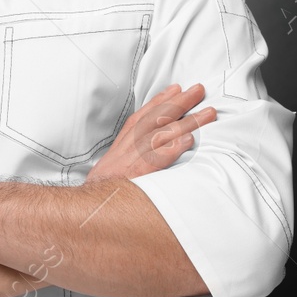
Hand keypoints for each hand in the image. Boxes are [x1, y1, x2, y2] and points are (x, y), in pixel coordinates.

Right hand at [85, 82, 215, 182]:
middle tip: (199, 90)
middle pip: (155, 119)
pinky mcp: (137, 175)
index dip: (159, 101)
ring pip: (162, 135)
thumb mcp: (115, 166)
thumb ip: (133, 154)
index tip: (176, 88)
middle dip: (179, 102)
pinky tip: (188, 141)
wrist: (89, 208)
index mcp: (123, 145)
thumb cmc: (109, 187)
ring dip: (186, 122)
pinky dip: (172, 148)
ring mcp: (132, 161)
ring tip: (207, 114)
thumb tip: (158, 145)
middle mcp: (127, 148)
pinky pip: (157, 159)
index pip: (143, 116)